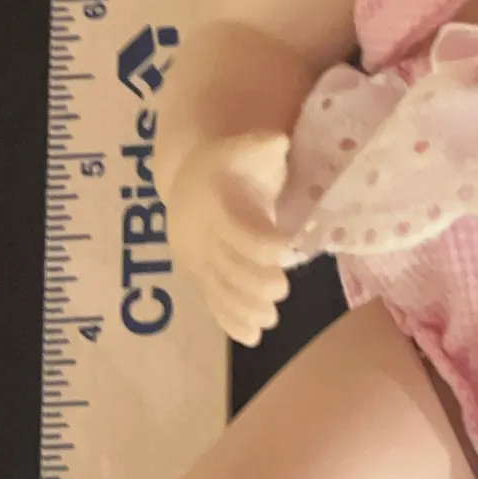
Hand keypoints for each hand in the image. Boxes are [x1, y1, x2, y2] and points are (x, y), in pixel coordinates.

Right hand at [165, 131, 293, 346]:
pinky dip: (229, 320)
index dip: (260, 242)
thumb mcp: (247, 147)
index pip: (236, 227)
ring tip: (269, 319)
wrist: (190, 178)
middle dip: (253, 280)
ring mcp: (197, 258)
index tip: (287, 250)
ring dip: (243, 307)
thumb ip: (263, 146)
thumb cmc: (233, 163)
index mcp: (212, 200)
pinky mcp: (199, 275)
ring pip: (218, 287)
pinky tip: (251, 337)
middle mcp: (199, 232)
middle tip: (281, 290)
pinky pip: (211, 300)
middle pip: (226, 262)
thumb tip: (278, 141)